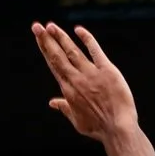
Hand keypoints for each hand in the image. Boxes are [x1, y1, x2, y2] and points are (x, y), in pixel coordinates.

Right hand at [31, 21, 137, 141]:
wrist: (118, 129)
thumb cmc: (98, 128)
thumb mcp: (78, 121)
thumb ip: (64, 108)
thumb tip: (52, 103)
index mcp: (68, 91)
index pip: (54, 65)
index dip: (45, 49)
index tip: (38, 36)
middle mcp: (76, 80)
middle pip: (58, 56)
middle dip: (46, 39)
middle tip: (36, 26)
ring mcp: (91, 74)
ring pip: (73, 51)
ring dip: (61, 38)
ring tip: (51, 26)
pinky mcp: (107, 71)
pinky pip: (95, 51)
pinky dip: (87, 39)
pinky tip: (79, 30)